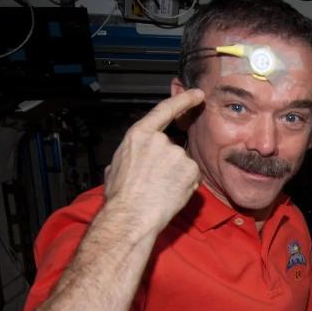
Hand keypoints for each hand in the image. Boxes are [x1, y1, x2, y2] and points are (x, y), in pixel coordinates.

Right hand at [103, 89, 205, 232]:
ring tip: (160, 190)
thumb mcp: (115, 167)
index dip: (183, 100)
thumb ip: (129, 156)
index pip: (164, 110)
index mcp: (139, 136)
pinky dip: (186, 185)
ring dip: (177, 176)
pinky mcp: (190, 168)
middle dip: (169, 165)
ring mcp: (177, 153)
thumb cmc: (121, 197)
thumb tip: (132, 159)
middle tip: (155, 183)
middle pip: (173, 148)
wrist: (131, 216)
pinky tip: (171, 193)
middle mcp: (160, 140)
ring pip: (184, 164)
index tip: (197, 94)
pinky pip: (193, 177)